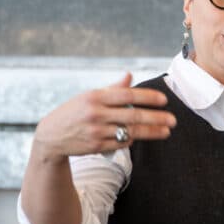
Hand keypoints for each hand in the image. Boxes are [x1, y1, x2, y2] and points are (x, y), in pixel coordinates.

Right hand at [33, 73, 175, 159]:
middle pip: (133, 116)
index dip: (147, 97)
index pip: (127, 95)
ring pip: (130, 132)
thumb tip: (129, 76)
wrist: (51, 136)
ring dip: (151, 132)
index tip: (164, 100)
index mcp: (95, 97)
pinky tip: (140, 136)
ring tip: (166, 131)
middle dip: (156, 118)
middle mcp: (96, 114)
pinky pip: (122, 143)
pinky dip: (132, 139)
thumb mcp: (89, 96)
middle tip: (173, 120)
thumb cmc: (74, 112)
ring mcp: (96, 132)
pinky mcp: (97, 147)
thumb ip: (112, 89)